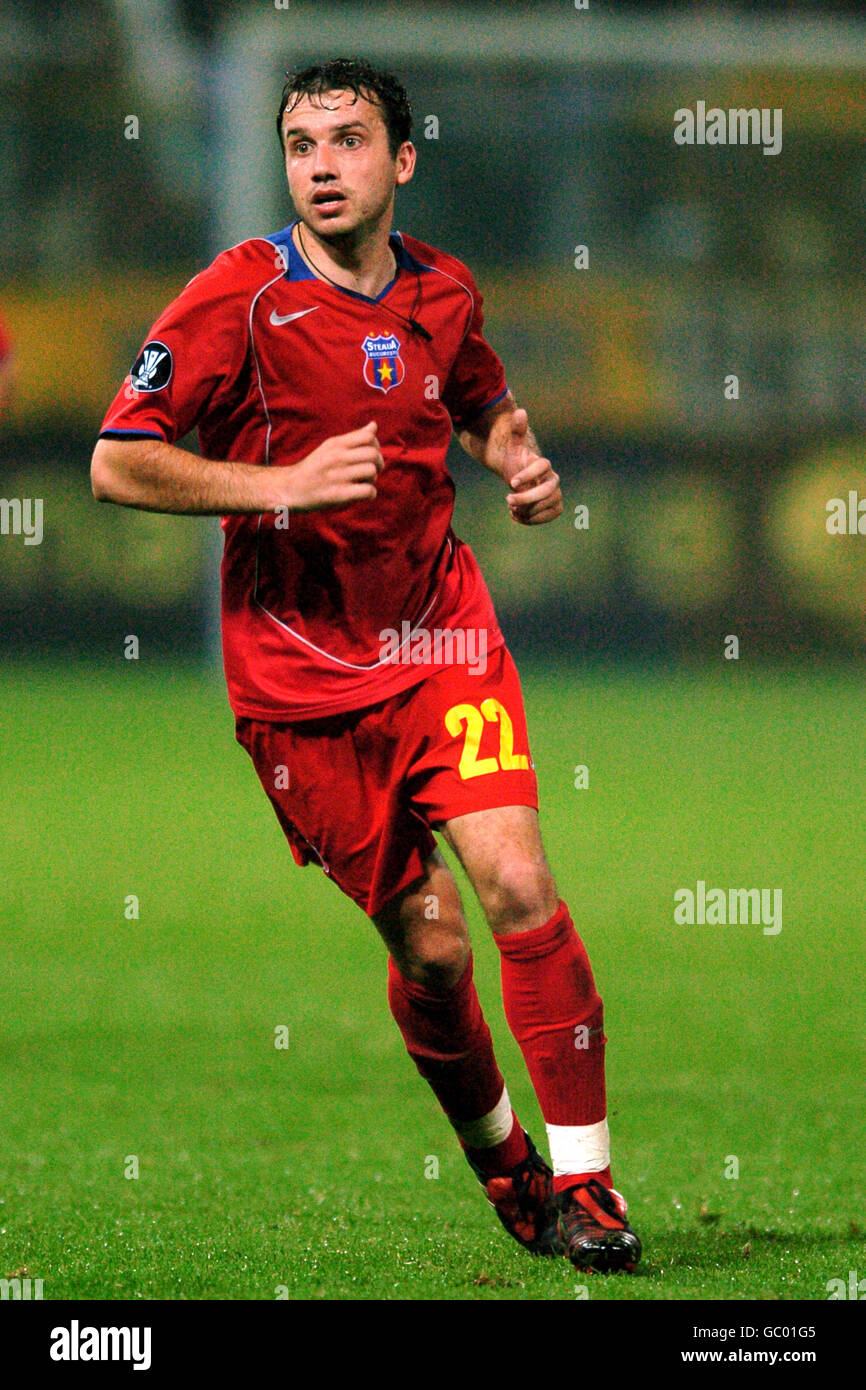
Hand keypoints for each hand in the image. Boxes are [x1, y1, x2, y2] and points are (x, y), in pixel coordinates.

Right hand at [267, 421, 383, 511]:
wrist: (290, 488)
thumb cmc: (314, 467)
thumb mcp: (330, 447)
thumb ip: (353, 437)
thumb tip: (374, 426)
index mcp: (336, 444)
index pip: (368, 437)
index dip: (376, 446)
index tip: (369, 456)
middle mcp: (337, 457)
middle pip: (373, 455)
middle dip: (378, 464)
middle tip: (370, 472)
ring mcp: (337, 476)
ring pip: (372, 472)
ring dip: (372, 480)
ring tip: (363, 483)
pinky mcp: (338, 495)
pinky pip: (367, 491)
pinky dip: (370, 494)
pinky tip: (362, 494)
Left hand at [503, 409, 561, 524]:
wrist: (521, 480)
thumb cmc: (517, 463)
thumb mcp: (513, 448)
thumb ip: (517, 432)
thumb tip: (520, 411)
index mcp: (544, 465)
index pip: (541, 468)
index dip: (528, 475)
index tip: (512, 483)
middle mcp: (554, 480)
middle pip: (546, 492)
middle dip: (526, 498)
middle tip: (507, 500)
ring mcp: (556, 495)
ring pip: (545, 506)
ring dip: (526, 509)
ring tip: (512, 506)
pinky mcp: (555, 508)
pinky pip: (548, 516)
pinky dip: (531, 519)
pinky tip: (518, 515)